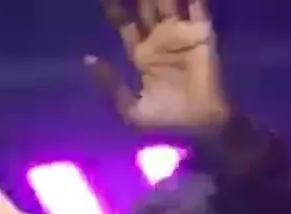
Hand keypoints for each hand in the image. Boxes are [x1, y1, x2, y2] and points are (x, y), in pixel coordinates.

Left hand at [88, 0, 230, 133]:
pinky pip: (197, 6)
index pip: (124, 23)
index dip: (114, 8)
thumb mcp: (130, 107)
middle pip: (145, 7)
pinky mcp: (202, 33)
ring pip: (168, 2)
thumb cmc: (165, 119)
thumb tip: (88, 58)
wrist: (200, 125)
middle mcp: (159, 39)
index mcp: (141, 54)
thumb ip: (110, 82)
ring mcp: (180, 34)